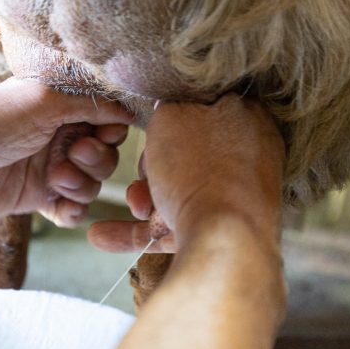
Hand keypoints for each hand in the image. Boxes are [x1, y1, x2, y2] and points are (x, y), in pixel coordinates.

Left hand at [0, 78, 132, 225]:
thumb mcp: (40, 101)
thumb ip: (88, 104)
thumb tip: (129, 108)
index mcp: (58, 104)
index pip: (106, 116)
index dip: (112, 127)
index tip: (103, 132)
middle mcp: (56, 134)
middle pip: (106, 152)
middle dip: (97, 157)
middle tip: (73, 154)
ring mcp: (46, 167)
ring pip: (92, 182)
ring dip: (83, 184)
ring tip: (55, 179)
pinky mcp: (35, 198)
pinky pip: (72, 209)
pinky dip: (72, 210)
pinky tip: (58, 206)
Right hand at [89, 94, 284, 252]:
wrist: (224, 242)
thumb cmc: (199, 169)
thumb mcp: (172, 115)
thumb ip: (168, 107)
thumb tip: (168, 108)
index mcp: (248, 119)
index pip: (203, 106)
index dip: (171, 117)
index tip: (155, 131)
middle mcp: (248, 158)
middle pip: (185, 153)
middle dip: (152, 166)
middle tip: (145, 175)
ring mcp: (234, 200)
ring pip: (177, 191)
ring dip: (144, 199)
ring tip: (137, 208)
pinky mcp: (218, 235)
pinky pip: (173, 227)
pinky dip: (139, 231)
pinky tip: (101, 235)